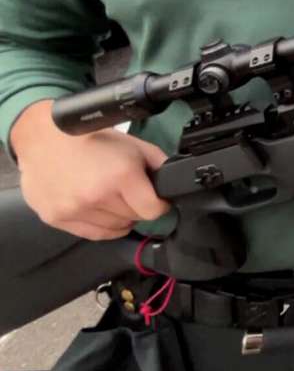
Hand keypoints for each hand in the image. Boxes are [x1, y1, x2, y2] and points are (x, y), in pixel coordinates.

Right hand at [12, 100, 170, 240]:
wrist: (44, 136)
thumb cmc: (90, 137)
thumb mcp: (134, 145)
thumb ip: (159, 165)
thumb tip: (173, 183)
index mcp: (121, 176)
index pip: (154, 211)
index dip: (159, 204)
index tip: (157, 200)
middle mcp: (97, 196)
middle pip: (134, 218)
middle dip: (136, 206)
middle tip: (127, 190)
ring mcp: (75, 209)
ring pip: (115, 228)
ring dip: (118, 216)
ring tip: (109, 195)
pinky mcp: (57, 218)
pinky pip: (93, 234)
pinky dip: (102, 225)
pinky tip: (100, 209)